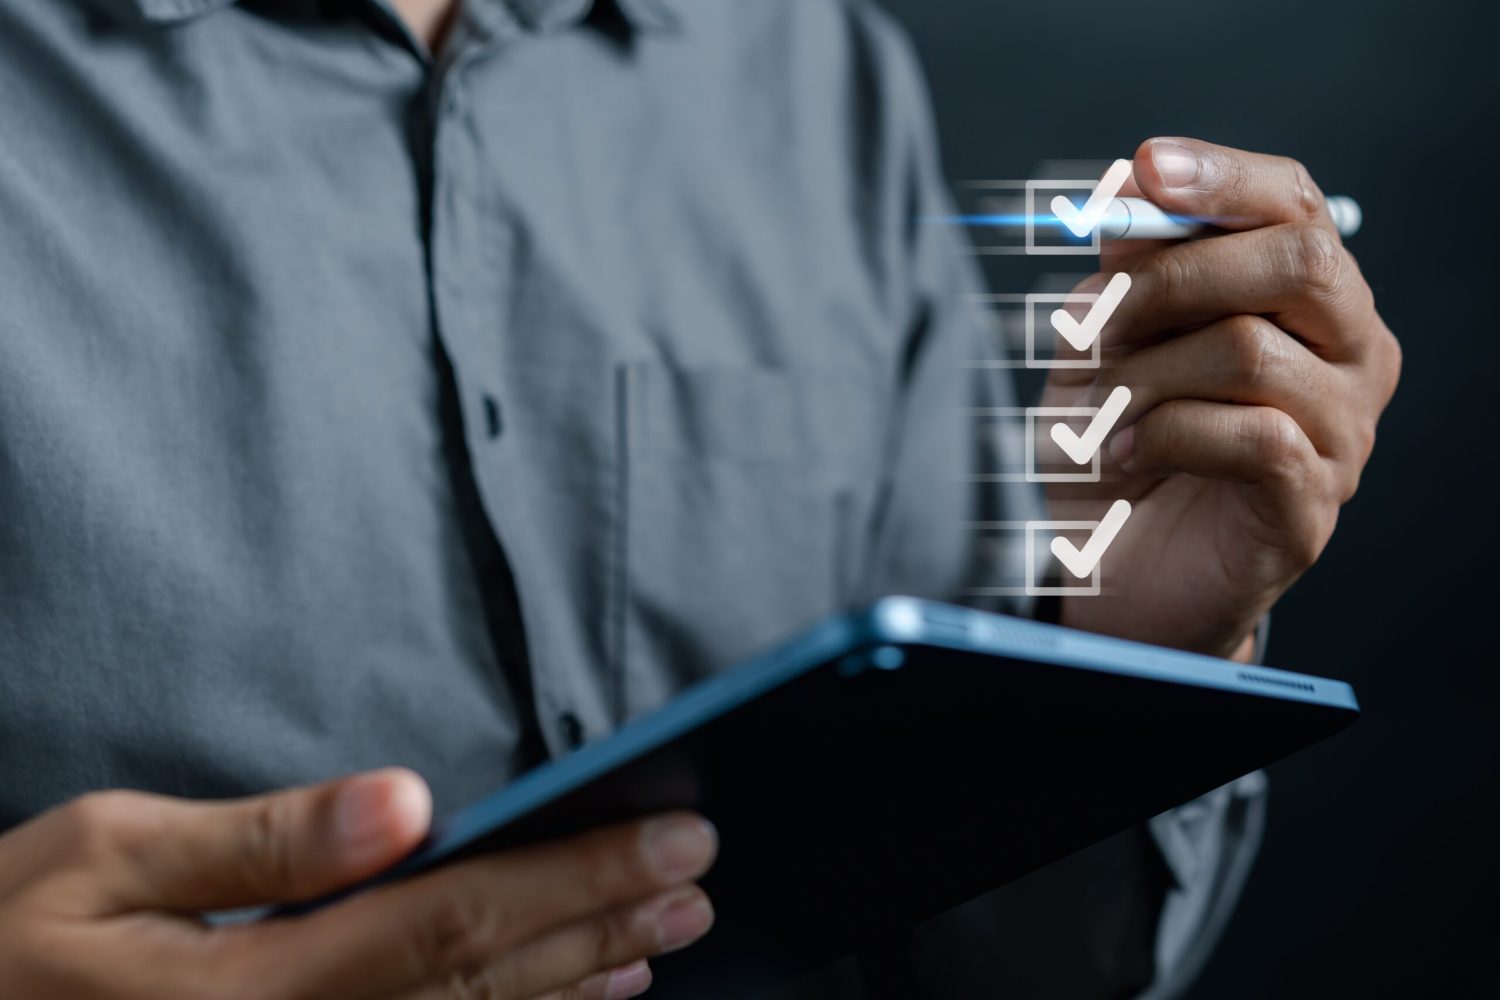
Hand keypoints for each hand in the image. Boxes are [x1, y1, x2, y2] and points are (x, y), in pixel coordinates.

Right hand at [0, 769, 716, 998]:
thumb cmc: (2, 946)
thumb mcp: (98, 859)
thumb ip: (259, 839)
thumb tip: (402, 805)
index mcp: (257, 987)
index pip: (455, 919)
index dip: (576, 879)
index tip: (673, 838)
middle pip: (486, 985)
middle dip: (604, 926)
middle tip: (698, 879)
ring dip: (581, 983)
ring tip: (664, 937)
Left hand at [1046, 137, 1400, 657]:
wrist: (1113, 571)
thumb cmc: (1118, 444)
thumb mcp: (1107, 341)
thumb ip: (1130, 267)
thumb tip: (1134, 184)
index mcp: (1308, 298)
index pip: (1296, 203)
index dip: (1223, 178)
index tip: (1147, 170)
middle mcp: (1350, 354)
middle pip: (1297, 260)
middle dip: (1174, 277)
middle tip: (1096, 321)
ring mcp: (1343, 431)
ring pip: (1253, 350)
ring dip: (1145, 374)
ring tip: (1098, 410)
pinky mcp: (1312, 503)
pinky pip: (1250, 434)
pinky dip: (1162, 435)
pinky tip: (1120, 455)